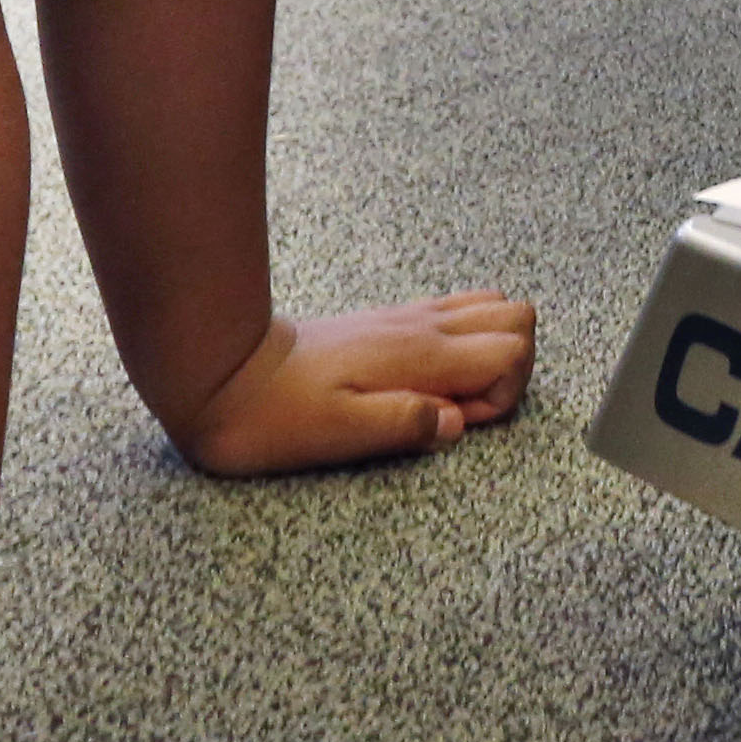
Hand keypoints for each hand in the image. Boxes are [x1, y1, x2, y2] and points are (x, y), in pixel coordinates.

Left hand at [158, 296, 535, 475]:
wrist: (224, 372)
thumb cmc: (276, 414)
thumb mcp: (337, 433)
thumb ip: (403, 424)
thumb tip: (456, 422)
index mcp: (419, 354)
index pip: (512, 351)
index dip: (501, 395)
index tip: (454, 420)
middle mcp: (422, 327)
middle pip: (516, 317)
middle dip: (508, 369)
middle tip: (457, 407)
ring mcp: (407, 318)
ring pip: (491, 307)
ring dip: (489, 352)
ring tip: (444, 394)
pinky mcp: (388, 321)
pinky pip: (456, 311)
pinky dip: (463, 342)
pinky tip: (424, 377)